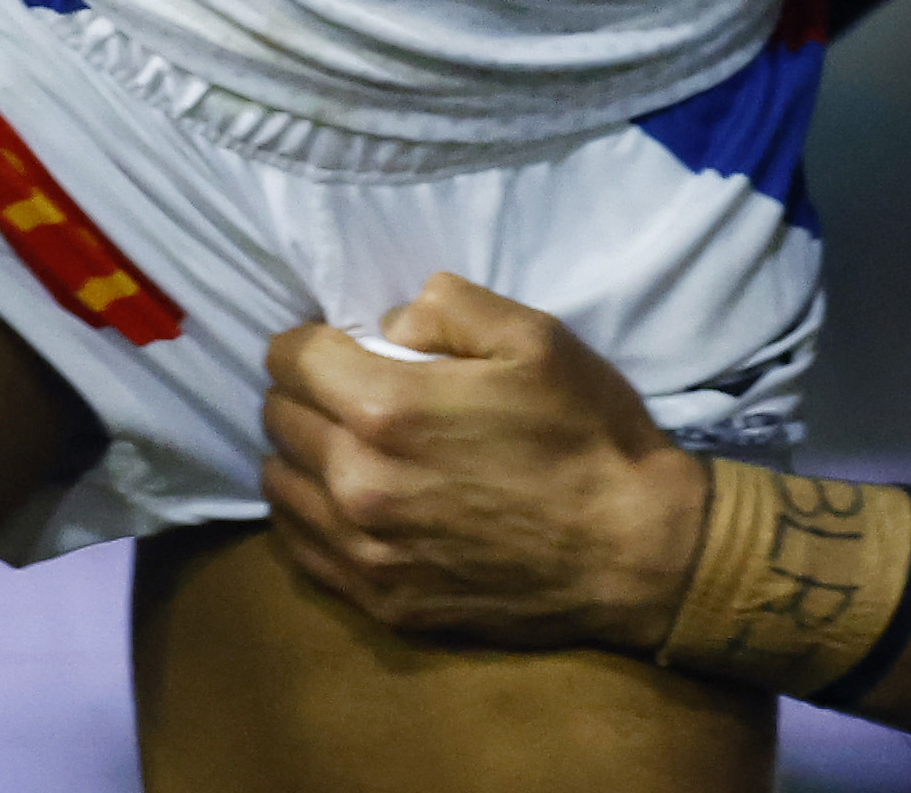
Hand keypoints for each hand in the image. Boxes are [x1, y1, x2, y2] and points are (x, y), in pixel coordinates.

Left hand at [260, 273, 704, 651]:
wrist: (632, 552)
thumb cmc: (586, 434)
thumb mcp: (533, 336)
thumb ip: (446, 307)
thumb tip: (387, 325)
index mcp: (388, 410)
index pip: (291, 359)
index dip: (309, 341)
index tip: (336, 343)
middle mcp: (358, 484)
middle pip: (277, 419)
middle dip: (304, 392)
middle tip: (345, 389)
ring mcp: (364, 552)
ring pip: (280, 484)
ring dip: (301, 453)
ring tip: (343, 443)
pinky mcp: (379, 602)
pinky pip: (301, 548)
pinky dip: (310, 514)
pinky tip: (345, 500)